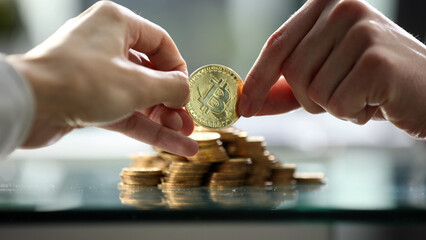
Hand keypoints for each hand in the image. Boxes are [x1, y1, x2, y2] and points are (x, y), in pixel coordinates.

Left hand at [6, 1, 197, 155]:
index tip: (187, 93)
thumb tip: (186, 91)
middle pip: (151, 74)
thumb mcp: (137, 84)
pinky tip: (172, 145)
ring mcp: (96, 74)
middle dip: (173, 102)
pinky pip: (126, 111)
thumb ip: (171, 87)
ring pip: (139, 97)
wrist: (29, 106)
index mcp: (118, 24)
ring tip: (186, 139)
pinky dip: (147, 128)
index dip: (178, 69)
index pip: (161, 43)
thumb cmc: (80, 82)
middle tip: (189, 122)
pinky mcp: (88, 99)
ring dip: (163, 119)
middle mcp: (107, 45)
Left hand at [239, 0, 425, 138]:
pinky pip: (337, 105)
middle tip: (345, 92)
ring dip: (334, 107)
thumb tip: (244, 101)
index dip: (257, 79)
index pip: (278, 45)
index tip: (243, 107)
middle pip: (292, 71)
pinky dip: (353, 114)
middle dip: (311, 98)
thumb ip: (284, 88)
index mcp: (326, 5)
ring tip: (363, 93)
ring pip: (313, 91)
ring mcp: (362, 30)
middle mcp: (343, 8)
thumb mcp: (323, 79)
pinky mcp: (377, 59)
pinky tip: (376, 101)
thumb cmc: (372, 84)